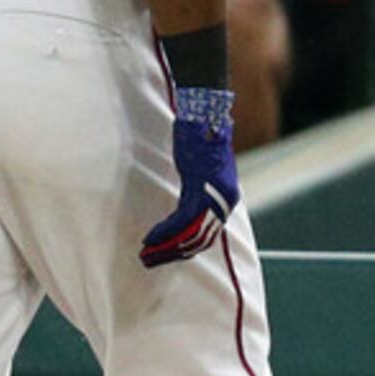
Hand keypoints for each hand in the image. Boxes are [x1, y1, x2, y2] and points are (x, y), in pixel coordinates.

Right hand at [142, 85, 239, 266]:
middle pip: (199, 240)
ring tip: (147, 255)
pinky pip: (182, 220)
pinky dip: (165, 231)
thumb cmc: (203, 137)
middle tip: (151, 262)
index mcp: (227, 198)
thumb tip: (190, 204)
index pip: (208, 234)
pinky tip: (150, 238)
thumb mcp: (203, 169)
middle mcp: (225, 201)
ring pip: (190, 235)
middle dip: (173, 253)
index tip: (166, 254)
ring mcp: (214, 196)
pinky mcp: (199, 189)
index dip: (186, 248)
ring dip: (166, 247)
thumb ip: (199, 189)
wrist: (205, 113)